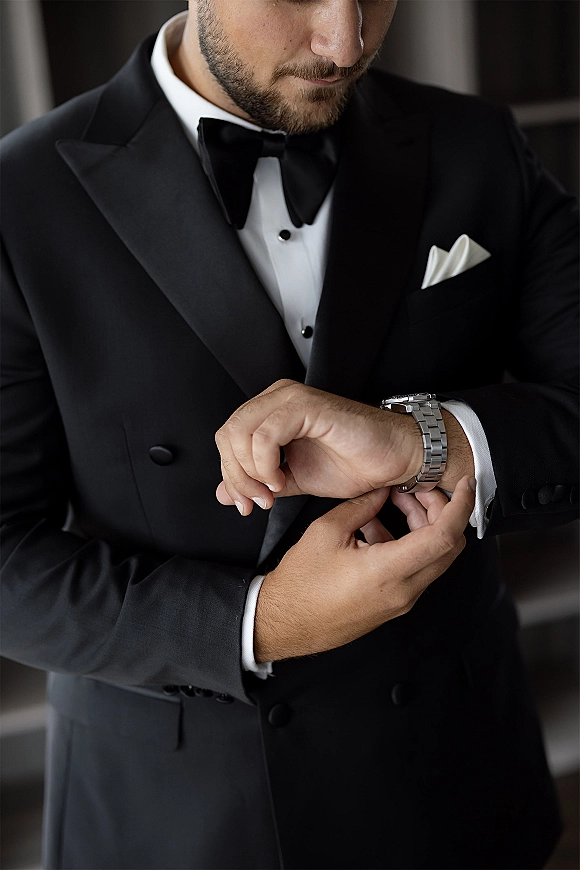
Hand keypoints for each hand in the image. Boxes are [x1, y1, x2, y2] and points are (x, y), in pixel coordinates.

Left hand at [215, 380, 473, 514]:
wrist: (394, 459)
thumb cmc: (355, 463)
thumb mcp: (295, 480)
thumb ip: (260, 483)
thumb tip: (223, 494)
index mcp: (271, 412)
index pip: (227, 439)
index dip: (230, 475)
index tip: (247, 504)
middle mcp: (278, 399)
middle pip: (227, 435)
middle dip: (237, 476)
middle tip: (259, 501)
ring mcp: (291, 399)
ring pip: (240, 433)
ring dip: (250, 472)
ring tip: (272, 492)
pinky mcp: (306, 406)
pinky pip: (265, 435)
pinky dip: (265, 464)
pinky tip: (281, 479)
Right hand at [254, 476, 475, 661]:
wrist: (284, 623)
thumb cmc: (300, 583)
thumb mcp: (327, 532)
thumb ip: (362, 505)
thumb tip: (383, 489)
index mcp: (388, 571)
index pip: (444, 537)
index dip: (460, 506)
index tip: (465, 484)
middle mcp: (403, 591)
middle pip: (448, 548)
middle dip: (442, 512)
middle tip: (421, 489)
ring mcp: (401, 601)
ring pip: (433, 558)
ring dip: (425, 526)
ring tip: (396, 502)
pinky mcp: (393, 605)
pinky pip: (415, 570)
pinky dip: (410, 544)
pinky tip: (378, 526)